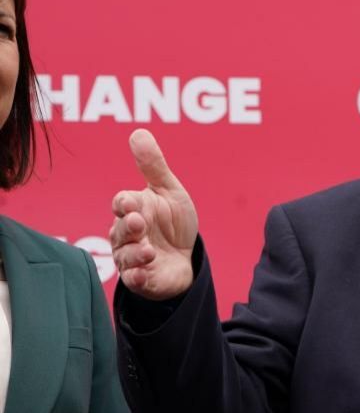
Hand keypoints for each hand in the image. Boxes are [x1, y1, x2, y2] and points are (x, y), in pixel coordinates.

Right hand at [110, 129, 197, 299]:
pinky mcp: (142, 278)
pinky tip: (143, 273)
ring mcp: (132, 257)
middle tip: (140, 223)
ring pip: (124, 256)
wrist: (185, 257)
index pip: (122, 204)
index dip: (124, 203)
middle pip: (121, 230)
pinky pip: (133, 279)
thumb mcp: (169, 191)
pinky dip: (137, 276)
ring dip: (135, 253)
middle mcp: (128, 234)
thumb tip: (138, 132)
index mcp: (134, 209)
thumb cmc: (172, 222)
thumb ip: (153, 166)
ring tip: (149, 251)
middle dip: (129, 227)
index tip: (130, 202)